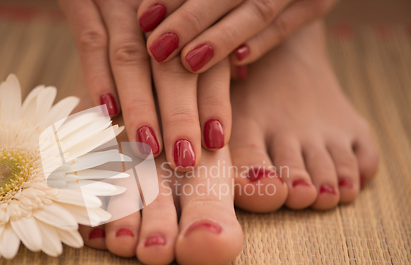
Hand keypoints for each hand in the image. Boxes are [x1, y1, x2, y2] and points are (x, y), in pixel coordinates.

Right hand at [59, 0, 231, 170]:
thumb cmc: (152, 7)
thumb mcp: (178, 19)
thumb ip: (201, 47)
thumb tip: (236, 78)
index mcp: (186, 16)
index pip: (207, 61)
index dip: (214, 102)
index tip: (216, 141)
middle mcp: (159, 10)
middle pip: (172, 66)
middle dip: (180, 115)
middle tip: (184, 159)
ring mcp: (119, 2)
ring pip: (131, 58)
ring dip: (140, 105)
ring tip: (148, 147)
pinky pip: (89, 39)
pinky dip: (98, 76)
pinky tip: (106, 111)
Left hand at [138, 0, 337, 72]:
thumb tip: (151, 19)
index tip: (144, 17)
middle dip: (191, 19)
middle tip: (158, 47)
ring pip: (258, 9)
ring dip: (222, 36)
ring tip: (190, 60)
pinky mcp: (317, 3)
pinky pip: (289, 23)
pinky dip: (263, 41)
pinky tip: (238, 61)